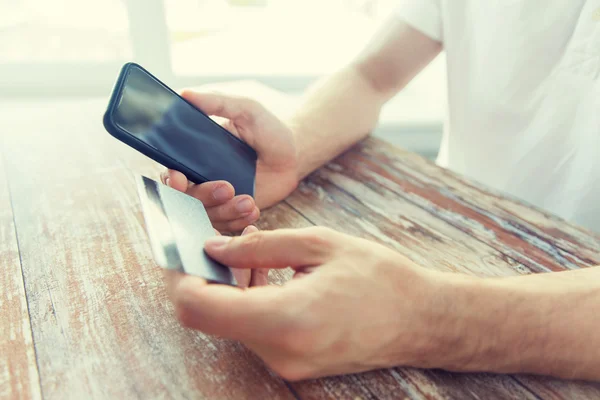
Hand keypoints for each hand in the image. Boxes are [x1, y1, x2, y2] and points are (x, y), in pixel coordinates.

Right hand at [161, 91, 298, 231]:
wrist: (294, 153)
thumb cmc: (268, 128)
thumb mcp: (245, 109)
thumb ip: (217, 102)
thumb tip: (186, 94)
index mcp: (196, 155)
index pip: (172, 172)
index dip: (171, 180)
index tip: (179, 178)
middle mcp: (202, 179)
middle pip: (188, 199)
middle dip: (205, 196)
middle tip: (228, 187)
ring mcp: (219, 199)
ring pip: (207, 216)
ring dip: (225, 211)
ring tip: (249, 201)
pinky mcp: (235, 212)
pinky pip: (227, 226)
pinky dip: (238, 222)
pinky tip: (253, 211)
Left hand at [165, 227, 469, 379]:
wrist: (421, 320)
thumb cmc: (380, 277)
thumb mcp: (321, 244)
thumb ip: (260, 246)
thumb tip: (215, 248)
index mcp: (287, 318)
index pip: (199, 308)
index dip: (185, 277)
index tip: (193, 251)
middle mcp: (279, 352)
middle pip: (210, 317)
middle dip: (209, 278)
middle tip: (230, 245)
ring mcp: (285, 365)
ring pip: (230, 323)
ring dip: (232, 289)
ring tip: (261, 258)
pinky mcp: (292, 365)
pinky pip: (252, 332)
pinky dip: (250, 303)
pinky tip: (273, 279)